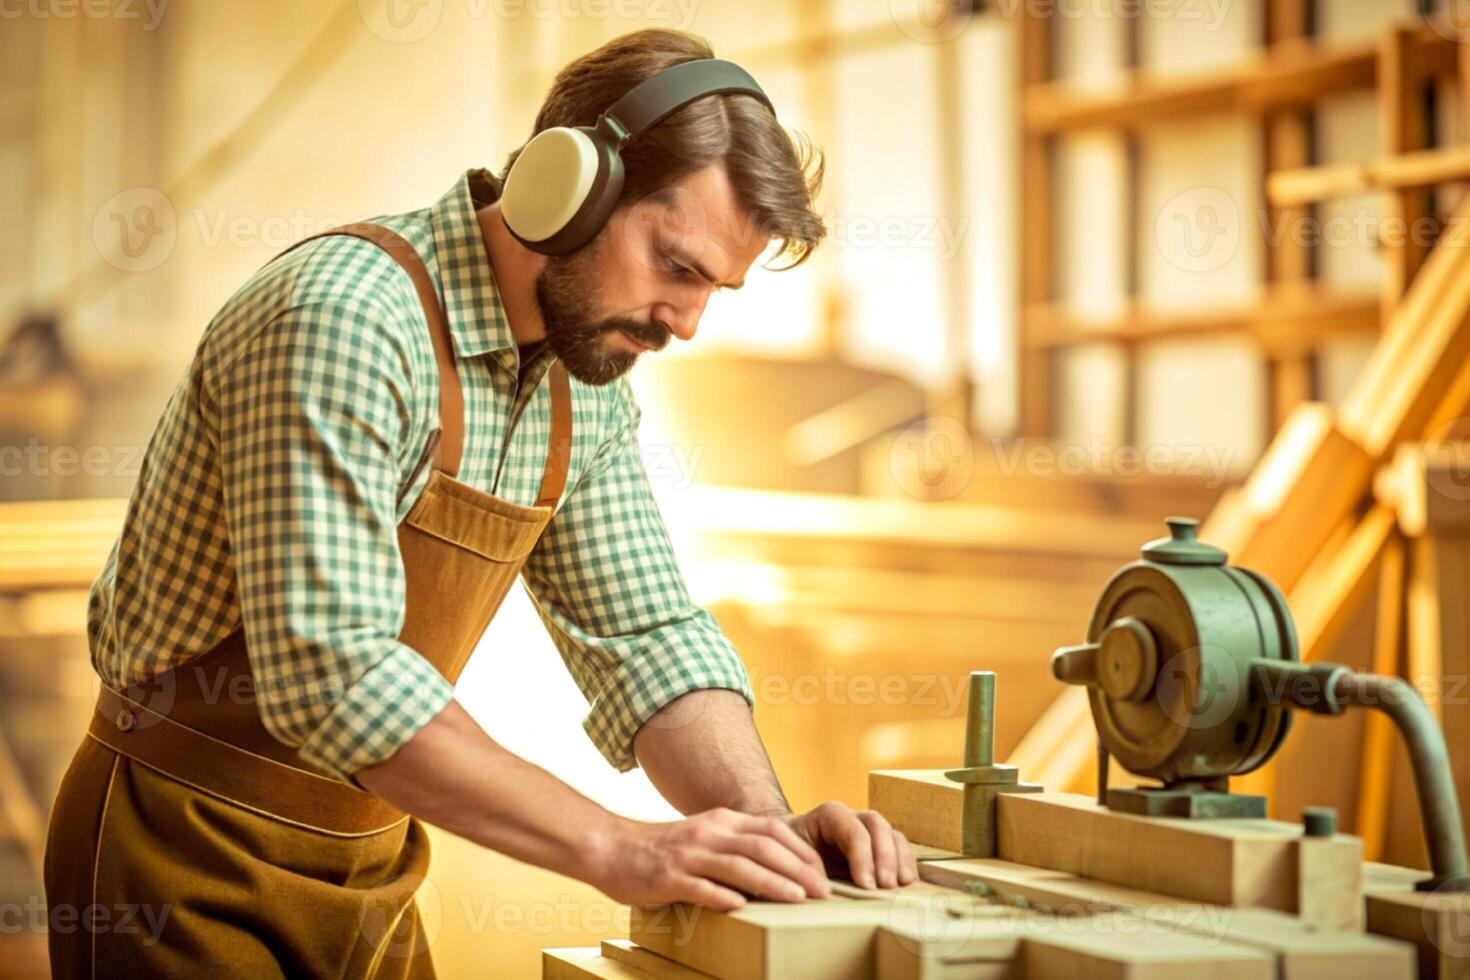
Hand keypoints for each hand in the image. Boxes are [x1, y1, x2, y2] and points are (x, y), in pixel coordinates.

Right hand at [590, 807, 830, 910]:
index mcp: (722, 821)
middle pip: (763, 848)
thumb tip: (777, 867)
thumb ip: (735, 845)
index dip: (801, 851)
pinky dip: (725, 897)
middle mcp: (709, 833)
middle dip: (798, 869)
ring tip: (797, 898)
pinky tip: (744, 907)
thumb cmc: (663, 848)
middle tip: (822, 891)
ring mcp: (689, 855)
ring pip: (739, 866)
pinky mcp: (670, 878)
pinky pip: (702, 888)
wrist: (611, 848)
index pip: (772, 831)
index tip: (822, 872)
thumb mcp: (705, 835)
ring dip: (772, 882)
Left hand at [783, 802, 917, 889]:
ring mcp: (868, 830)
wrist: (790, 849)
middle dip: (885, 856)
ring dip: (900, 859)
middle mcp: (853, 817)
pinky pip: (898, 847)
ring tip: (901, 885)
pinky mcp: (878, 845)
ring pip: (892, 834)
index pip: (852, 829)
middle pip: (877, 826)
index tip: (865, 884)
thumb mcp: (789, 855)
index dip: (862, 855)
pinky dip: (905, 863)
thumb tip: (819, 887)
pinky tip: (906, 882)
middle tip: (885, 885)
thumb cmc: (789, 852)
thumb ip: (803, 867)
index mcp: (830, 815)